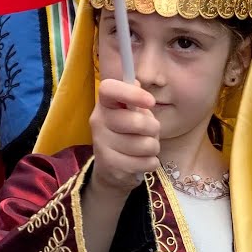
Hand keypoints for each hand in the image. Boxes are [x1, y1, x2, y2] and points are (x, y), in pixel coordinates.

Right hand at [88, 79, 159, 197]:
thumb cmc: (127, 134)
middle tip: (151, 131)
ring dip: (153, 147)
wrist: (111, 168)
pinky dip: (150, 163)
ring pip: (145, 145)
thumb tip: (134, 82)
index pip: (109, 89)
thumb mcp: (131, 113)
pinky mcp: (110, 165)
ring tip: (145, 148)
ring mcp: (101, 144)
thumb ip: (134, 99)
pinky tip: (141, 161)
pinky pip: (145, 163)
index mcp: (105, 104)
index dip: (131, 93)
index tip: (150, 101)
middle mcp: (98, 121)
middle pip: (136, 122)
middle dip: (153, 128)